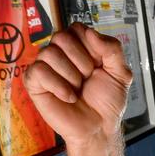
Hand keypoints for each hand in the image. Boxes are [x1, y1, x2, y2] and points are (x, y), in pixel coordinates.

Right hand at [25, 23, 132, 144]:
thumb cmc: (107, 100)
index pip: (77, 28)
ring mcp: (44, 66)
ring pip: (49, 53)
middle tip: (87, 79)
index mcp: (78, 46)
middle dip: (81, 61)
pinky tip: (69, 97)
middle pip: (60, 37)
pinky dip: (59, 86)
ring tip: (77, 89)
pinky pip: (39, 71)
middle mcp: (59, 52)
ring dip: (71, 76)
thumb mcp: (121, 73)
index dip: (90, 47)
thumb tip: (90, 32)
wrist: (99, 127)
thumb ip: (112, 49)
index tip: (98, 65)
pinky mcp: (34, 82)